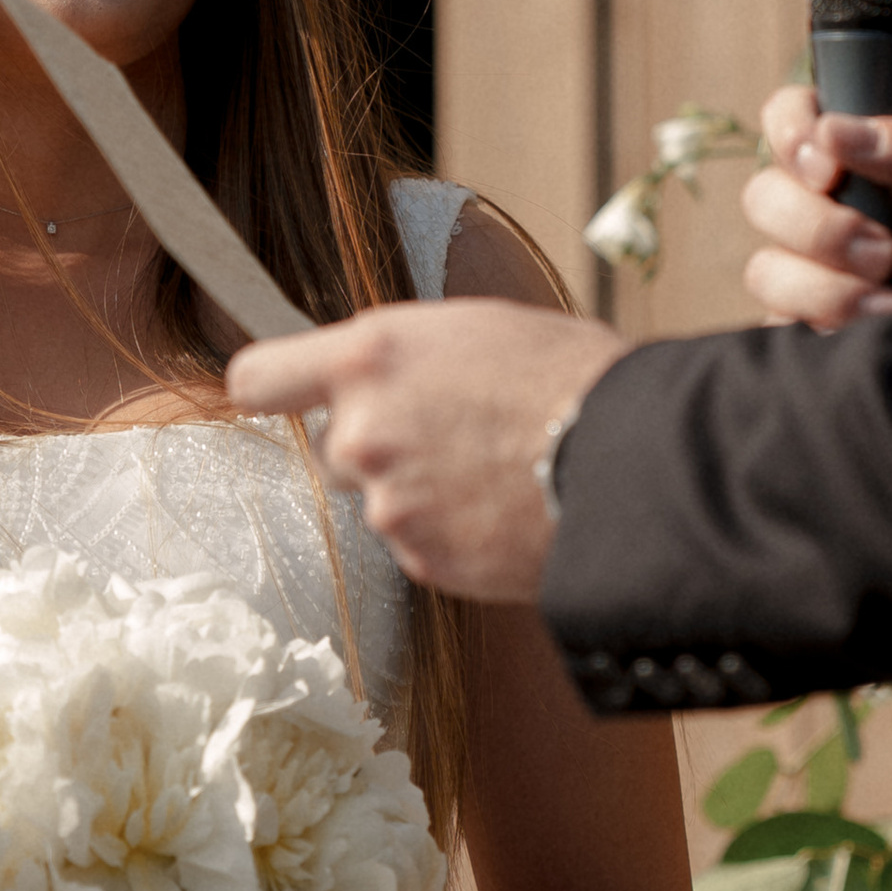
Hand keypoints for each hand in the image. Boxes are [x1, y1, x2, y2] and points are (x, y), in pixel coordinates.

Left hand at [225, 299, 624, 598]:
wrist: (631, 461)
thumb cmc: (572, 376)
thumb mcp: (476, 328)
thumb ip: (406, 356)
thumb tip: (383, 374)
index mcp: (369, 359)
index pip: (259, 378)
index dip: (272, 386)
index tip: (280, 393)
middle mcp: (362, 434)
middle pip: (336, 447)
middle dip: (382, 444)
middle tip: (454, 433)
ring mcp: (390, 506)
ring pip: (384, 500)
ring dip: (423, 491)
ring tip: (498, 471)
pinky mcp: (424, 562)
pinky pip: (422, 545)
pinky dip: (454, 533)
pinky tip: (506, 508)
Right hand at [741, 85, 891, 326]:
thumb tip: (834, 129)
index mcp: (853, 163)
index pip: (789, 118)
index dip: (790, 133)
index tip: (830, 169)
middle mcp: (818, 213)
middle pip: (762, 197)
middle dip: (818, 227)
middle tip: (885, 249)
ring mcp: (806, 276)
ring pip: (765, 269)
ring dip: (828, 286)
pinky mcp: (803, 332)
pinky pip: (777, 324)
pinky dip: (829, 323)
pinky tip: (879, 326)